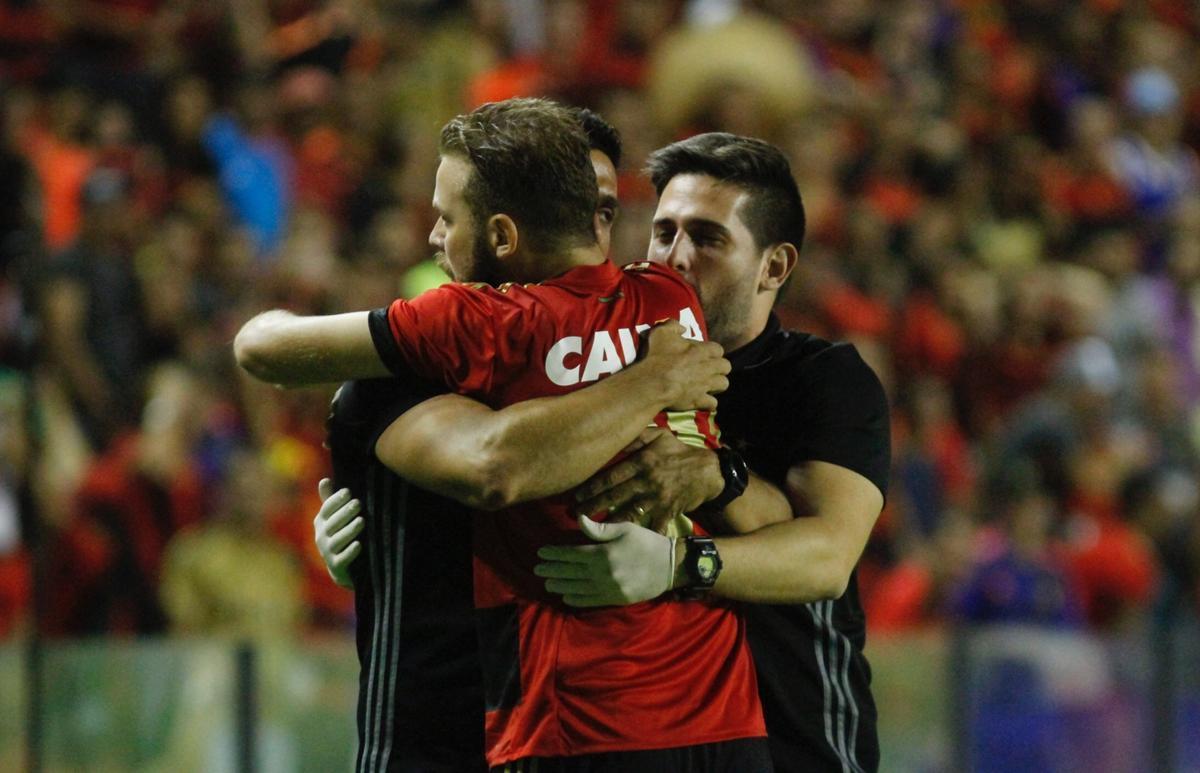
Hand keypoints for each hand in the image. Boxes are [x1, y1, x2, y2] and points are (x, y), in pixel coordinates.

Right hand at [314, 478, 363, 587]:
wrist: (342, 567)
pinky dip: (350, 552)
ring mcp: (328, 552)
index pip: (326, 509)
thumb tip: (324, 480)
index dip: (336, 500)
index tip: (348, 491)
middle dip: (345, 513)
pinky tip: (359, 544)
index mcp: (322, 521)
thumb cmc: (339, 534)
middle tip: (358, 503)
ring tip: (362, 521)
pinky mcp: (336, 566)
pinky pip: (342, 559)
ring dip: (349, 530)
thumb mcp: (334, 517)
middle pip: (332, 523)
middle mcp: (321, 536)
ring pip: (338, 540)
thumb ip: (330, 500)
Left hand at [534, 516, 674, 606]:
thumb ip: (599, 529)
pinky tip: (566, 596)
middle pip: (571, 572)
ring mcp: (610, 589)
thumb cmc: (647, 542)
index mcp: (604, 553)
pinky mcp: (616, 599)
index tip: (541, 552)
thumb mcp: (625, 528)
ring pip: (578, 588)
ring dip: (560, 585)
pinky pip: (591, 601)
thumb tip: (579, 519)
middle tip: (537, 568)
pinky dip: (576, 599)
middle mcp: (604, 573)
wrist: (671, 566)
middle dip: (553, 570)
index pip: (572, 554)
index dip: (555, 554)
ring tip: (547, 582)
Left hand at [574, 428, 723, 531]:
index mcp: (642, 462)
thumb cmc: (679, 452)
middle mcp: (647, 481)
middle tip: (573, 514)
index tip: (576, 495)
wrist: (709, 471)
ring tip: (589, 530)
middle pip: (613, 496)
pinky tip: (623, 546)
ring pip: (627, 513)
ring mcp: (657, 498)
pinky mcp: (667, 512)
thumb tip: (614, 435)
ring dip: (607, 523)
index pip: (611, 476)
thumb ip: (636, 436)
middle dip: (591, 506)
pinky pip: (651, 527)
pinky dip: (639, 538)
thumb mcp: (659, 435)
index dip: (591, 487)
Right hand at [637, 321, 728, 411]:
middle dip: (720, 367)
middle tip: (709, 369)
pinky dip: (709, 402)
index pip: (718, 349)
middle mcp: (708, 367)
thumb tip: (682, 328)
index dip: (712, 352)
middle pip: (726, 366)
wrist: (652, 383)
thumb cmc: (657, 357)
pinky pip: (713, 403)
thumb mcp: (661, 333)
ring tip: (708, 384)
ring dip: (717, 384)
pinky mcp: (699, 400)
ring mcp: (705, 385)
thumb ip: (673, 326)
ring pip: (723, 384)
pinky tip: (702, 400)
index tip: (704, 354)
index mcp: (701, 350)